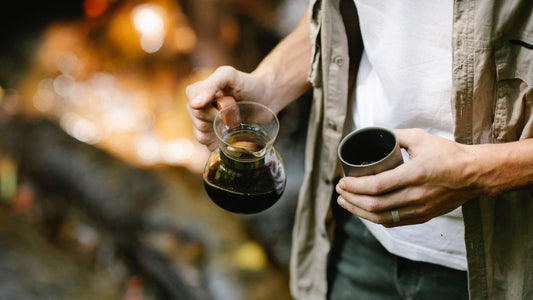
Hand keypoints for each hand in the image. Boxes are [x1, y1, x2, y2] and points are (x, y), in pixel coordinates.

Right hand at [185, 66, 268, 150]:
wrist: (266, 98)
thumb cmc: (247, 84)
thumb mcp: (229, 75)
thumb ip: (210, 85)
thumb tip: (194, 104)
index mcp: (196, 93)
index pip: (193, 107)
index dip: (210, 108)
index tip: (226, 102)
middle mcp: (197, 109)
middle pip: (198, 123)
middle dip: (219, 119)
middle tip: (234, 111)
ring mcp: (205, 125)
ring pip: (201, 136)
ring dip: (220, 132)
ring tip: (235, 122)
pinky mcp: (214, 138)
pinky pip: (210, 147)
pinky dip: (222, 143)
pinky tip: (233, 134)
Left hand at [335, 128, 483, 226]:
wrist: (474, 174)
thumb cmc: (448, 154)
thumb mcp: (420, 138)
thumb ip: (395, 136)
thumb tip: (374, 136)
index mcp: (414, 174)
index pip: (376, 186)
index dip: (354, 186)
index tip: (342, 182)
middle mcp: (416, 195)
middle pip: (374, 205)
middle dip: (351, 199)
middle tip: (339, 191)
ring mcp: (419, 209)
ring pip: (381, 217)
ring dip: (359, 211)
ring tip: (345, 202)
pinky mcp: (423, 216)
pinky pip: (393, 222)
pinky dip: (375, 218)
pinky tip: (364, 211)